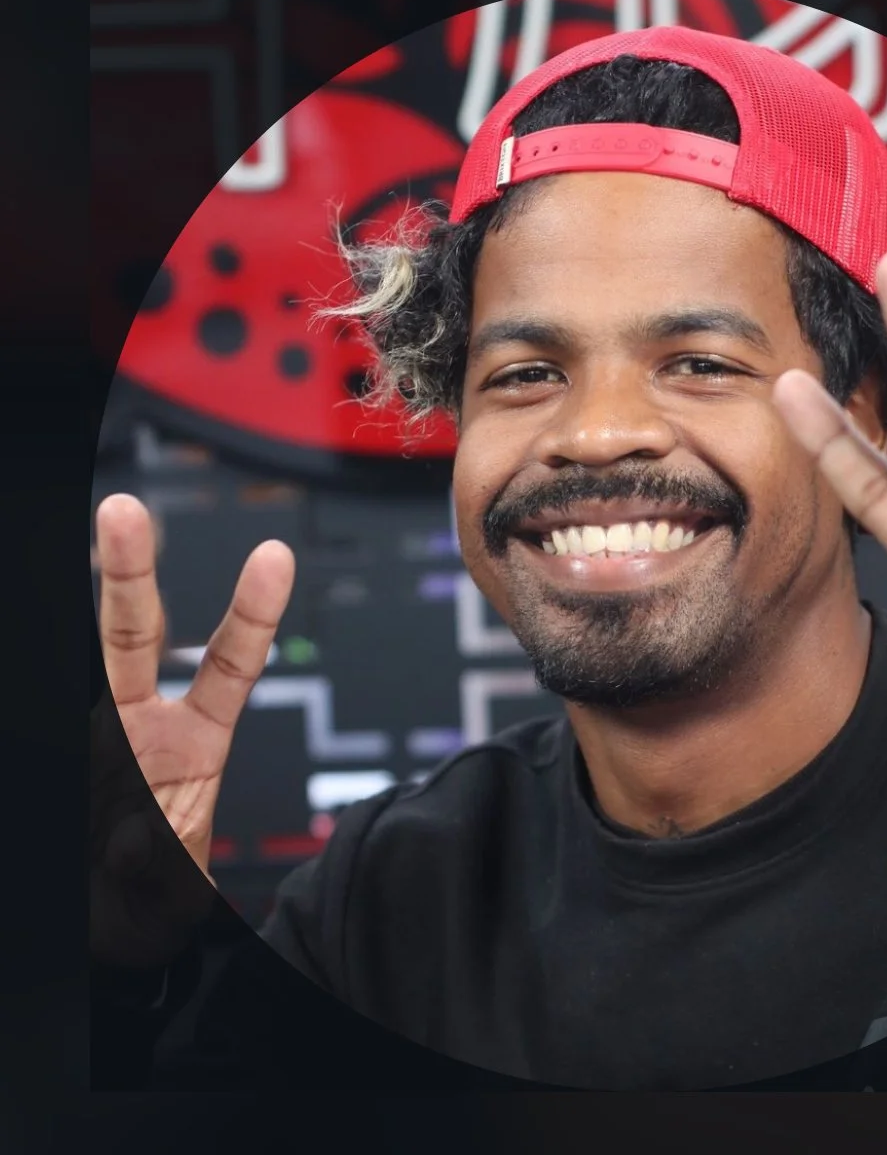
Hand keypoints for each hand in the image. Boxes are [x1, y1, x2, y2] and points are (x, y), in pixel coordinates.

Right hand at [92, 494, 294, 966]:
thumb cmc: (150, 901)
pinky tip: (57, 658)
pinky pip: (58, 717)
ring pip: (91, 654)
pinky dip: (56, 691)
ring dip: (82, 602)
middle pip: (135, 635)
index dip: (252, 612)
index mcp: (193, 744)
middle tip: (124, 512)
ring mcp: (94, 733)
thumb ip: (159, 872)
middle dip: (128, 572)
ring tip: (72, 542)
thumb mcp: (171, 898)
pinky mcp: (64, 752)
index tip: (273, 557)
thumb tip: (135, 840)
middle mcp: (138, 726)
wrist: (106, 931)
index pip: (229, 664)